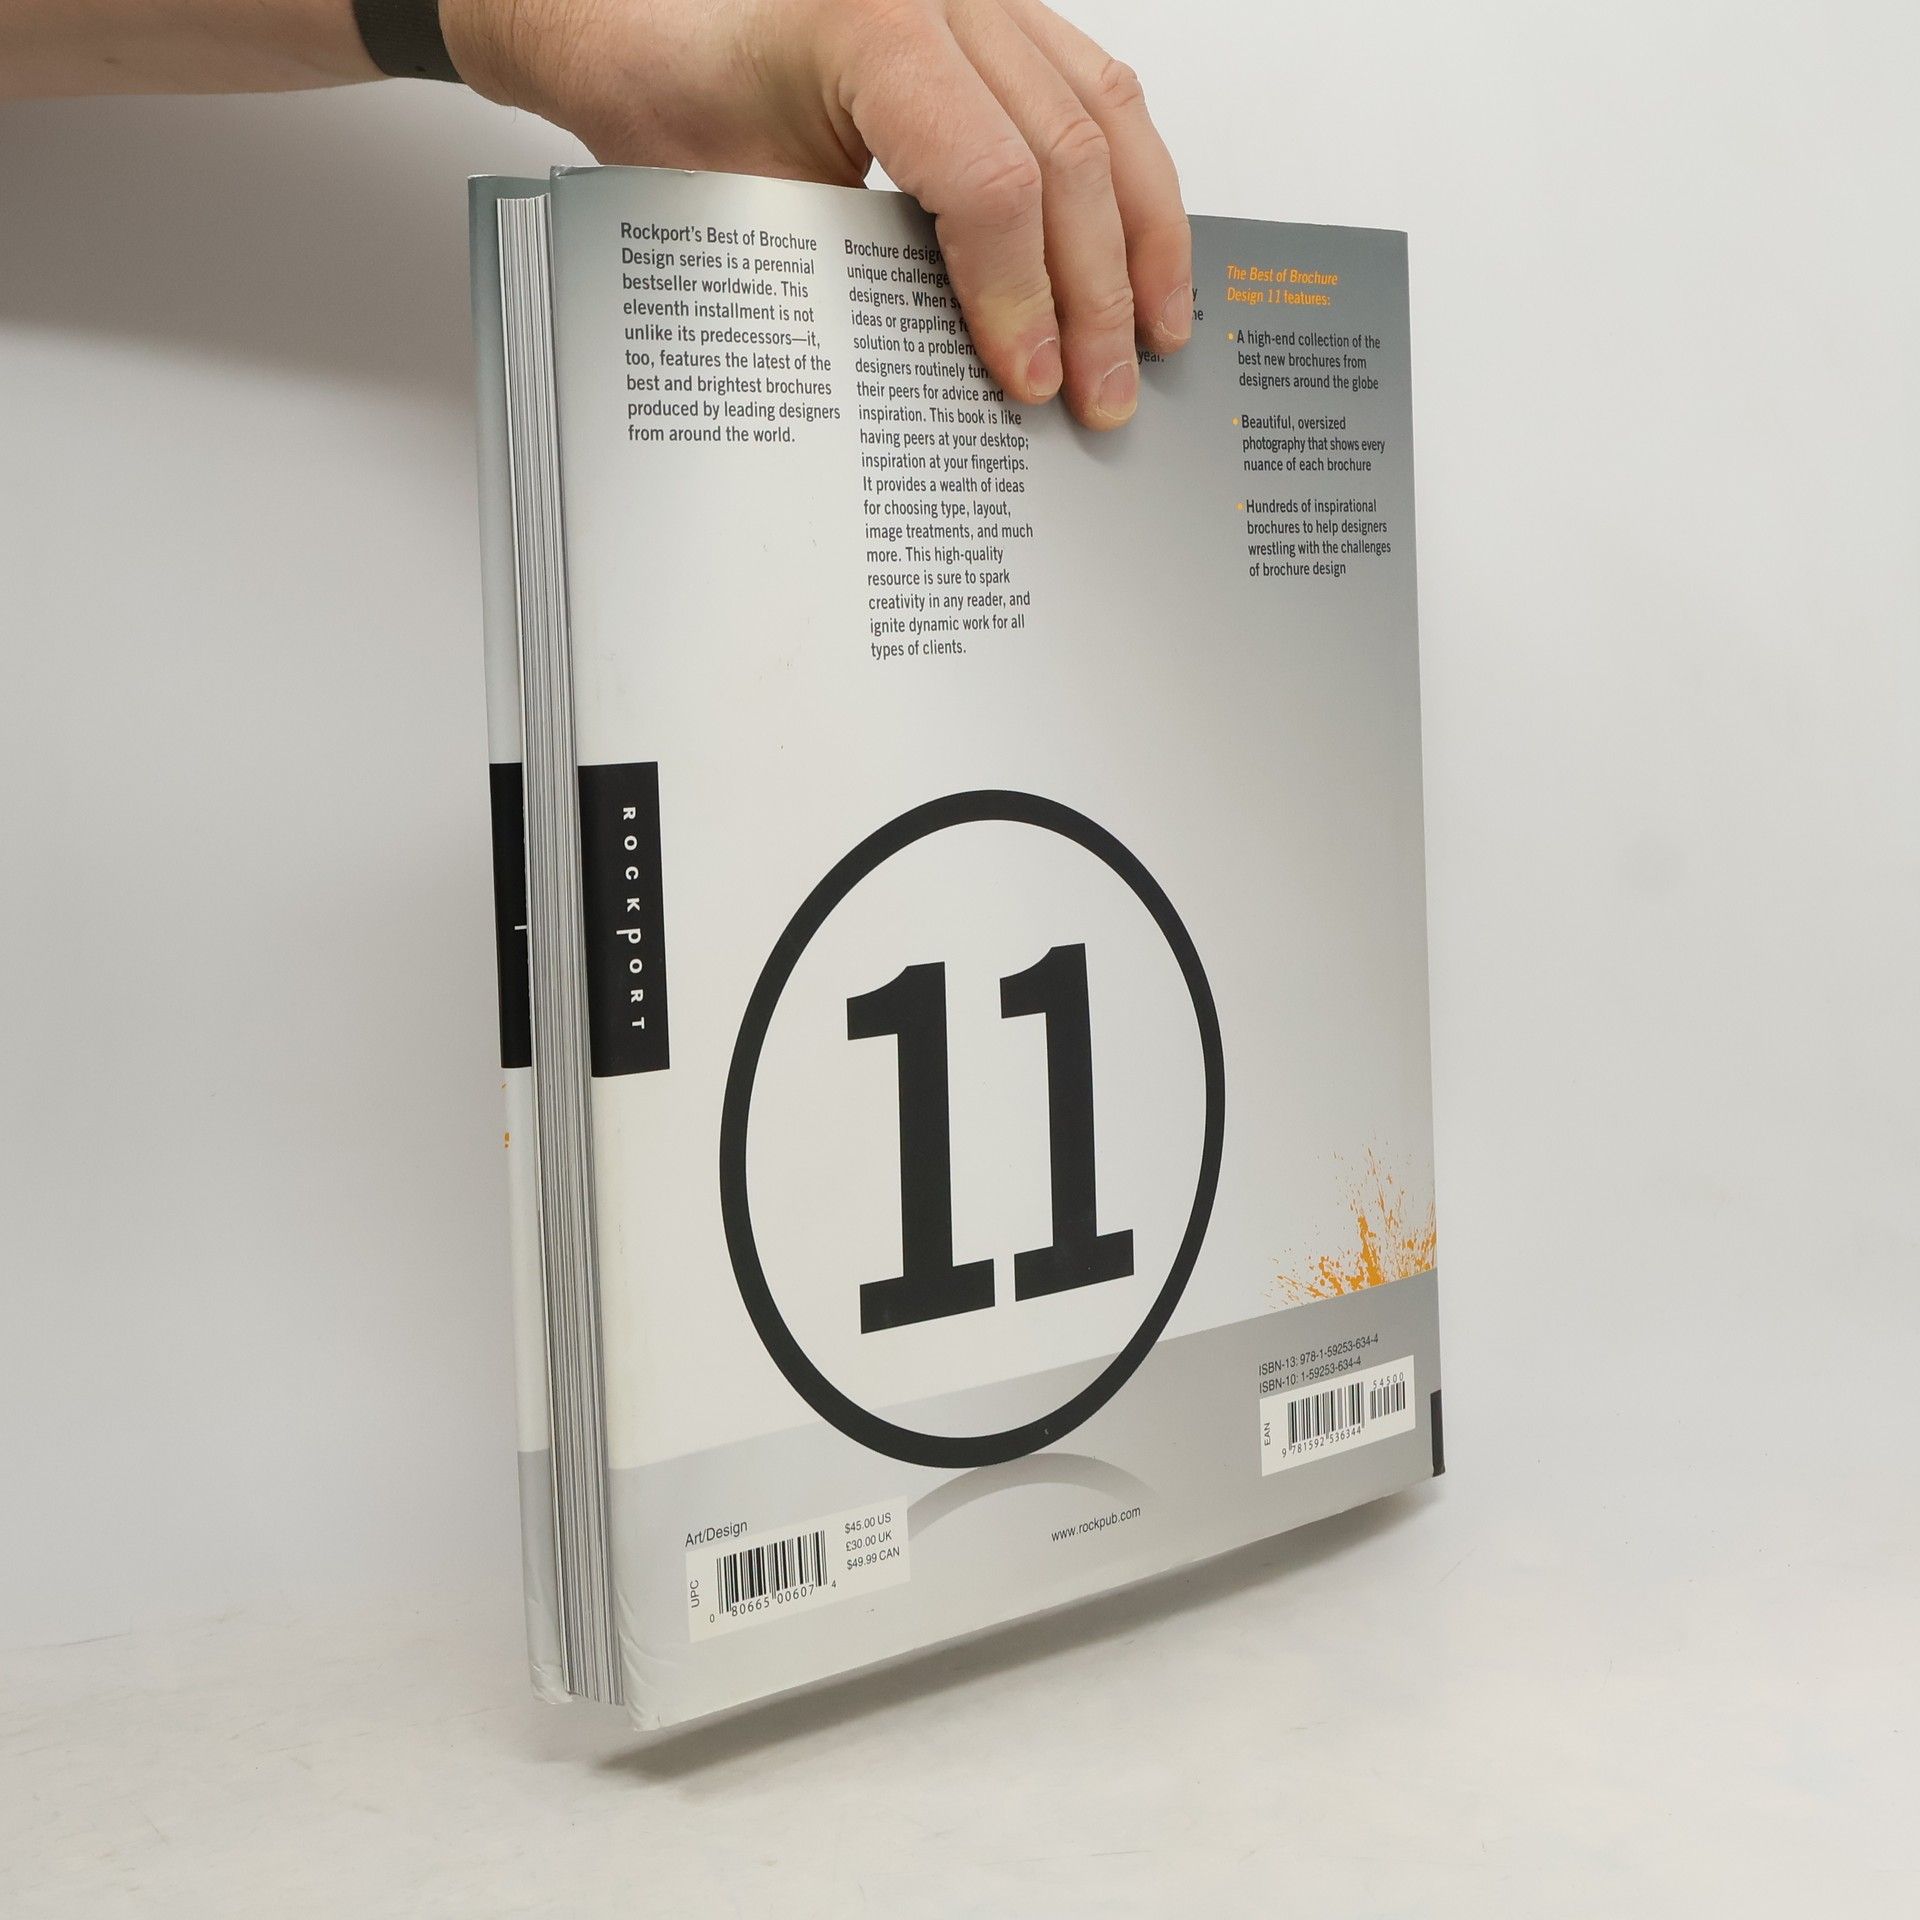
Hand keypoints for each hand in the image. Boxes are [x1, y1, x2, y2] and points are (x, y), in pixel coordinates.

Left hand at [442, 0, 1192, 426]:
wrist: (651, 29)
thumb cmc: (682, 100)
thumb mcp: (749, 212)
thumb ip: (853, 289)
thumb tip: (953, 394)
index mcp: (871, 23)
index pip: (988, 178)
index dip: (1020, 296)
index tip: (1029, 383)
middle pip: (1069, 153)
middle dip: (1095, 295)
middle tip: (1100, 394)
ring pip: (1112, 115)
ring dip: (1143, 240)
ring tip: (1154, 340)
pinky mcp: (1008, 19)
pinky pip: (1103, 93)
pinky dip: (1134, 185)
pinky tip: (1145, 260)